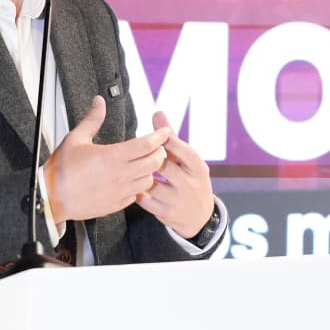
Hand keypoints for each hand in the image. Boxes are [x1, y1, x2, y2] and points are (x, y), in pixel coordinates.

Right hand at [43, 96, 169, 223]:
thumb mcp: (76, 138)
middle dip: (160, 152)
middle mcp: (120, 174)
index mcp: (112, 156)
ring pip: (149, 180)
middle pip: (155, 162)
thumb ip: (92, 119)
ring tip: (145, 163)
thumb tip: (99, 102)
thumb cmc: (60, 171)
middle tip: (157, 146)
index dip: (160, 136)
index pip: (147, 144)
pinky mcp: (116, 205)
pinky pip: (137, 195)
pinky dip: (139, 186)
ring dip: (150, 170)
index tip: (165, 131)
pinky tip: (132, 179)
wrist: (50, 198)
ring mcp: (120, 191)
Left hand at [136, 111, 215, 237]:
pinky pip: (145, 200)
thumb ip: (172, 138)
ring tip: (129, 167)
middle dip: (150, 158)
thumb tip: (158, 113)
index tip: (157, 134)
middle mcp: (190, 184)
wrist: (200, 216)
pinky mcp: (166, 213)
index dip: (170, 142)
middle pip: (165, 166)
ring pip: (152, 183)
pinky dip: (136, 190)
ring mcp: (178, 200)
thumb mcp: (188, 160)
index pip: (185, 152)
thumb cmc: (190, 179)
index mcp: (198, 168)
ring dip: (140, 174)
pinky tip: (131, 183)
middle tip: (136, 151)